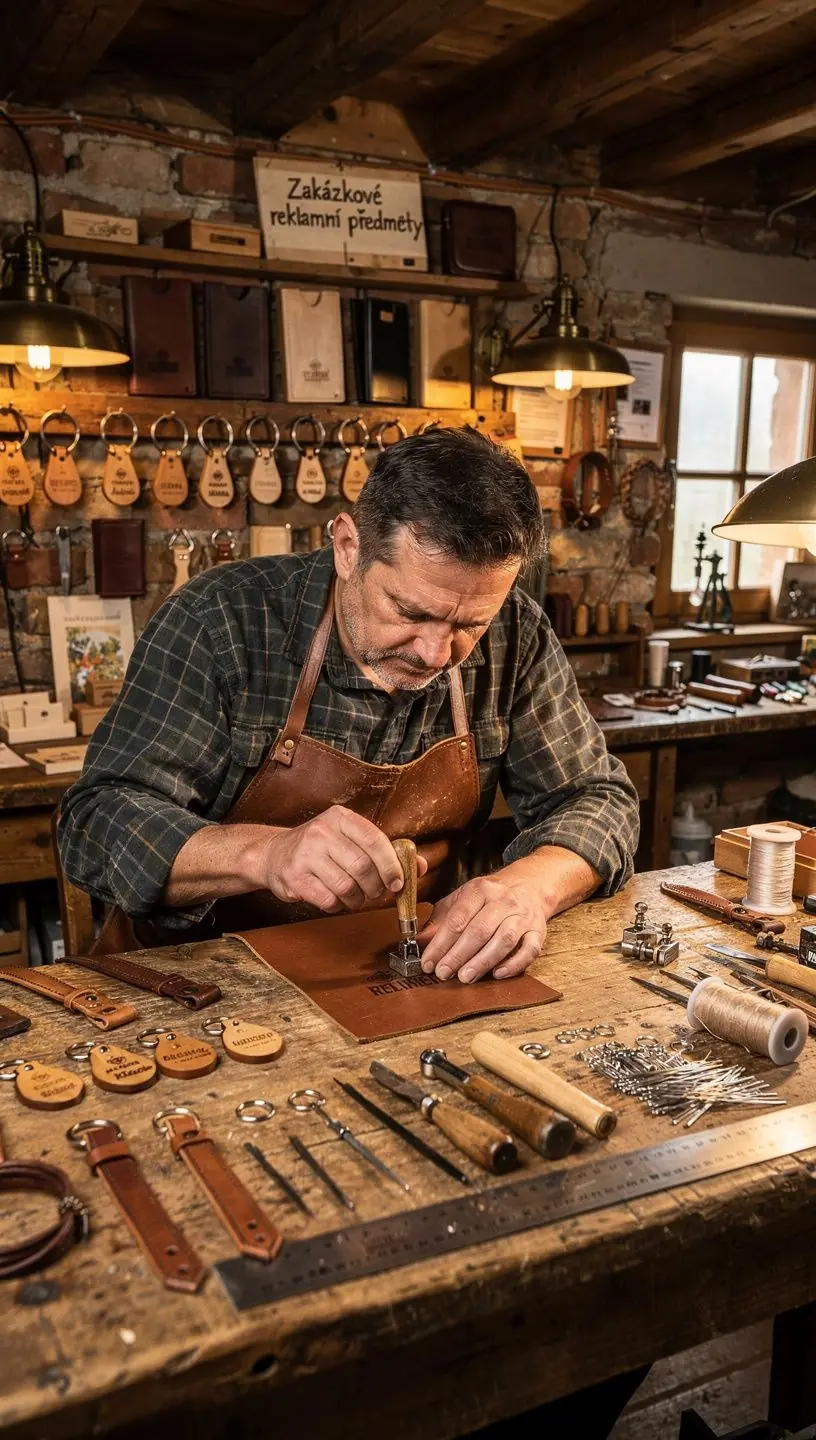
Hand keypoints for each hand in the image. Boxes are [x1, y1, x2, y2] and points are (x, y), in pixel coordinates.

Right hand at [261, 806, 426, 913]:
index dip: (391, 864)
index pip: (374, 839)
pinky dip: (338, 905)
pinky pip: (328, 900)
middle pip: (362, 867)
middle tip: (375, 892)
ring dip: (357, 899)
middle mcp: (321, 832)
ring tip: (354, 897)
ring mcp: (305, 854)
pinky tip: (335, 899)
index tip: (397, 882)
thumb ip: (384, 851)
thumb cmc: (320, 848)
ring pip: (347, 887)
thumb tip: (420, 866)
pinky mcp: (295, 877)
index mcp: (340, 818)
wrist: (274, 854)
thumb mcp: (350, 839)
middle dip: (375, 887)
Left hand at [419, 868, 546, 983]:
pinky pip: (530, 949)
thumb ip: (440, 921)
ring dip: (483, 961)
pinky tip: (498, 974)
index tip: (428, 962)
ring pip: (504, 940)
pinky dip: (515, 963)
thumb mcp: (461, 900)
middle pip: (479, 930)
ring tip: (465, 977)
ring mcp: (523, 916)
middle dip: (458, 955)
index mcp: (480, 890)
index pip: (458, 918)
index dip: (441, 943)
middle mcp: (503, 901)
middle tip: (443, 973)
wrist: (529, 885)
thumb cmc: (489, 898)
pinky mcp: (538, 931)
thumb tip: (418, 943)